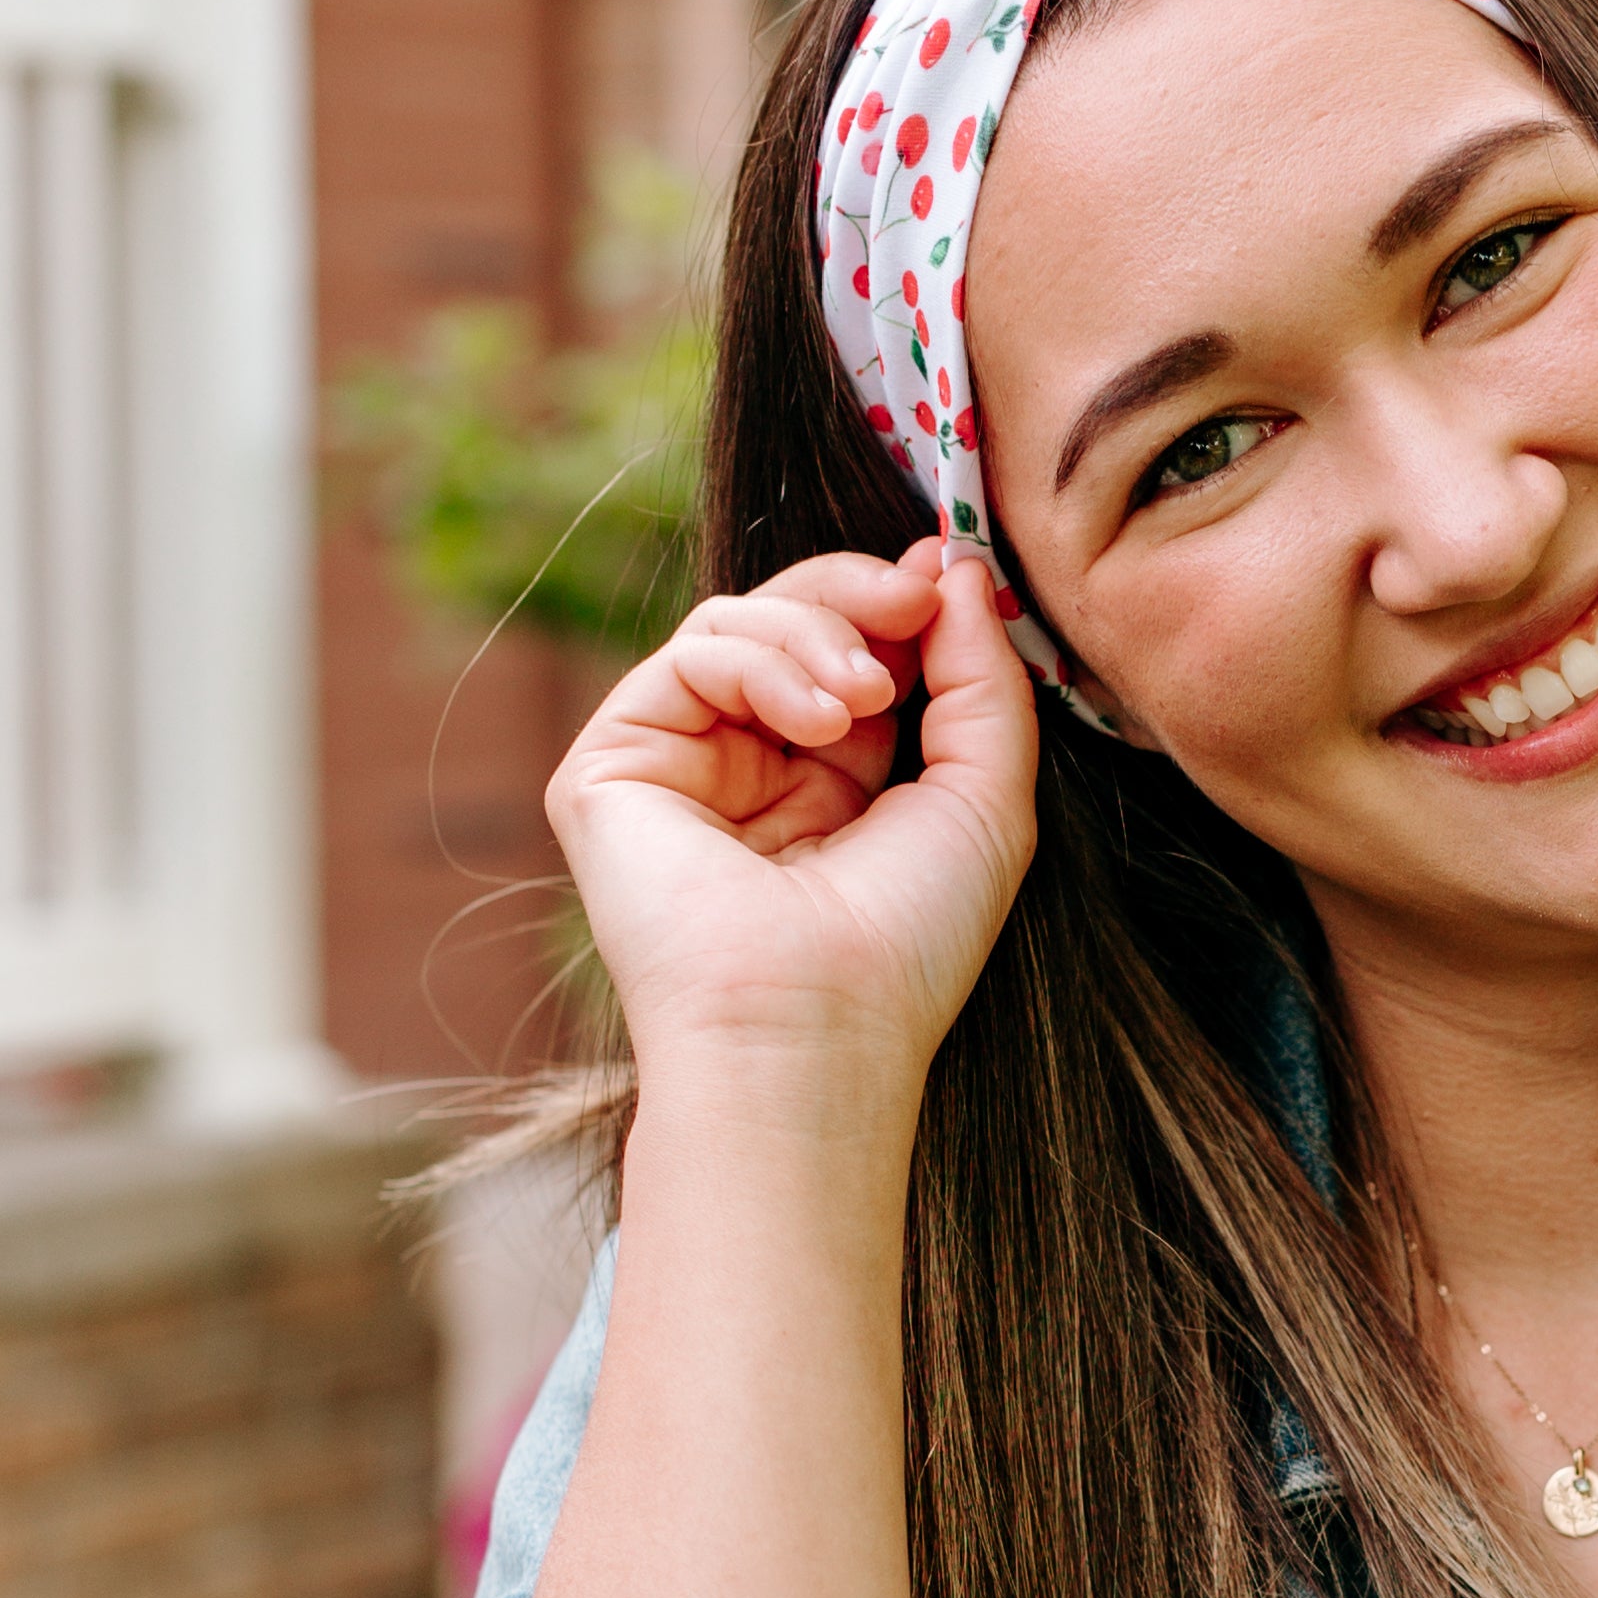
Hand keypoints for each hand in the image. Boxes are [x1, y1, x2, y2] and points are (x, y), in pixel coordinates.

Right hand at [545, 539, 1039, 1109]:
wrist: (816, 1027)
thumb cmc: (907, 941)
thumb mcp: (987, 793)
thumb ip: (982, 677)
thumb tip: (954, 570)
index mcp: (828, 781)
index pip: (849, 648)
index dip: (895, 599)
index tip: (945, 571)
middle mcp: (746, 768)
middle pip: (788, 616)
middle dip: (857, 594)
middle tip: (912, 605)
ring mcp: (675, 766)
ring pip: (737, 622)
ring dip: (817, 635)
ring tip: (864, 702)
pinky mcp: (610, 769)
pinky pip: (688, 655)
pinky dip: (762, 664)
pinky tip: (818, 726)